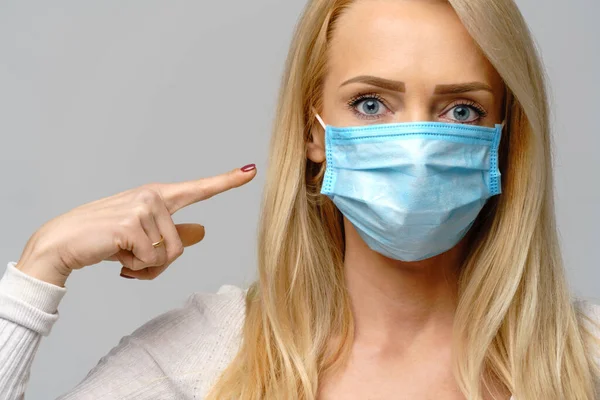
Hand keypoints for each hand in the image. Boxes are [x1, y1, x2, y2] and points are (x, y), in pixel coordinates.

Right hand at [15, 164, 256, 285]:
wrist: (62, 244)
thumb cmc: (102, 238)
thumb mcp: (142, 236)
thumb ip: (173, 233)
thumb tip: (204, 231)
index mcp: (157, 196)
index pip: (198, 189)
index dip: (227, 182)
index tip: (252, 171)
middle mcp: (153, 196)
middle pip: (181, 245)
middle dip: (159, 264)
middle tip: (133, 260)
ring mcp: (142, 207)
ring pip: (168, 255)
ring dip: (146, 268)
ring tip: (124, 257)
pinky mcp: (131, 224)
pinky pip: (151, 261)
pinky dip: (135, 269)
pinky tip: (116, 258)